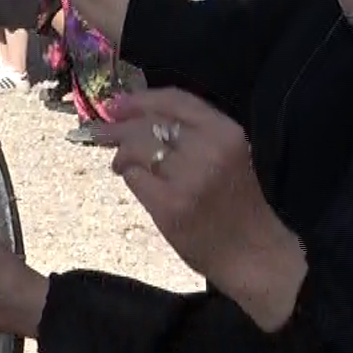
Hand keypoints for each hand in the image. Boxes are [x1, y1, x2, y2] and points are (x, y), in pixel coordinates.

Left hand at [100, 91, 304, 328]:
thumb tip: (139, 114)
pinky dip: (129, 176)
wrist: (254, 252)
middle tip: (99, 131)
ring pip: (137, 149)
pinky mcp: (170, 205)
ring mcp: (188, 178)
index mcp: (226, 132)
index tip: (116, 103)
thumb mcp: (227, 155)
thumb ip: (193, 133)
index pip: (175, 100)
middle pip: (148, 124)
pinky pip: (135, 178)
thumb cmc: (237, 203)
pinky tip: (133, 181)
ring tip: (119, 164)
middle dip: (117, 127)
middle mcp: (209, 150)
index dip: (140, 99)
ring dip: (121, 155)